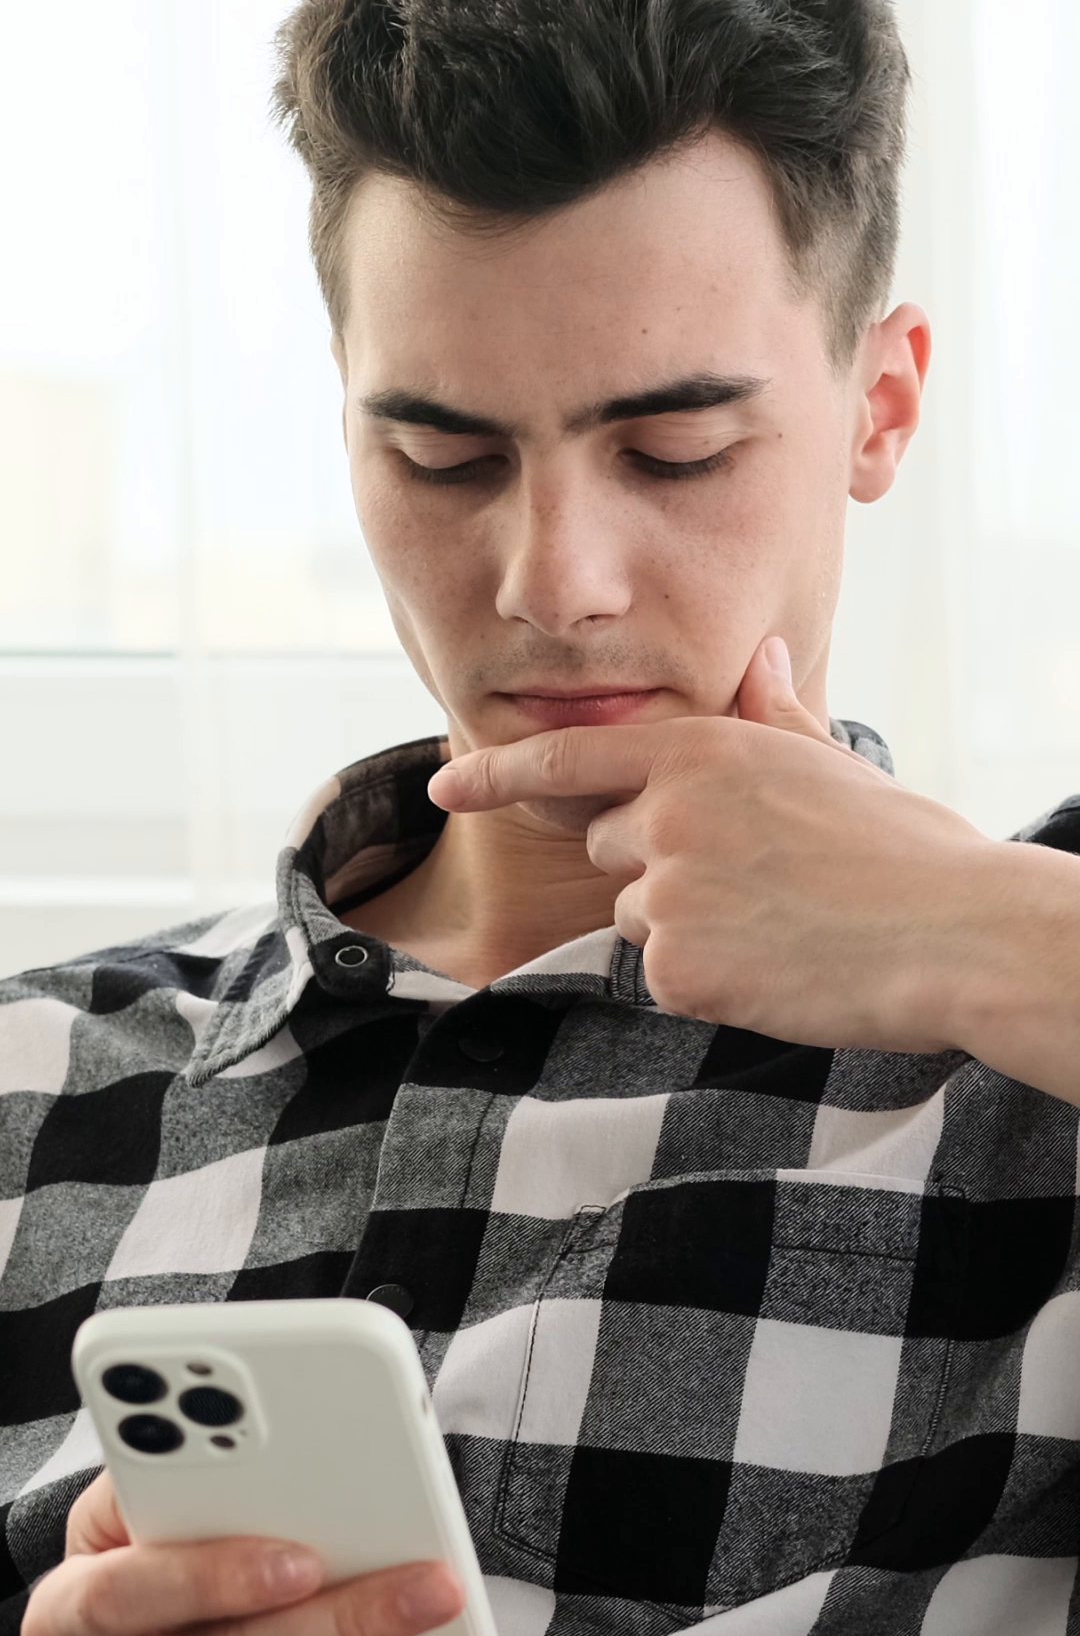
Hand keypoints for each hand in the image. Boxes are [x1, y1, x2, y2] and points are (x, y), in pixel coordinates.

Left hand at [429, 636, 992, 1051]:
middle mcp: (666, 816)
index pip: (568, 757)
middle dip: (655, 863)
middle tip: (752, 880)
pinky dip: (706, 980)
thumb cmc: (903, 848)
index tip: (445, 787)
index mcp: (698, 752)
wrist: (950, 934)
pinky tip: (773, 968)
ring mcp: (666, 895)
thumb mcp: (833, 764)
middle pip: (606, 846)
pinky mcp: (676, 970)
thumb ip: (773, 715)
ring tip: (775, 924)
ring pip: (634, 914)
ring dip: (683, 925)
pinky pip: (661, 976)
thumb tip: (761, 656)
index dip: (496, 773)